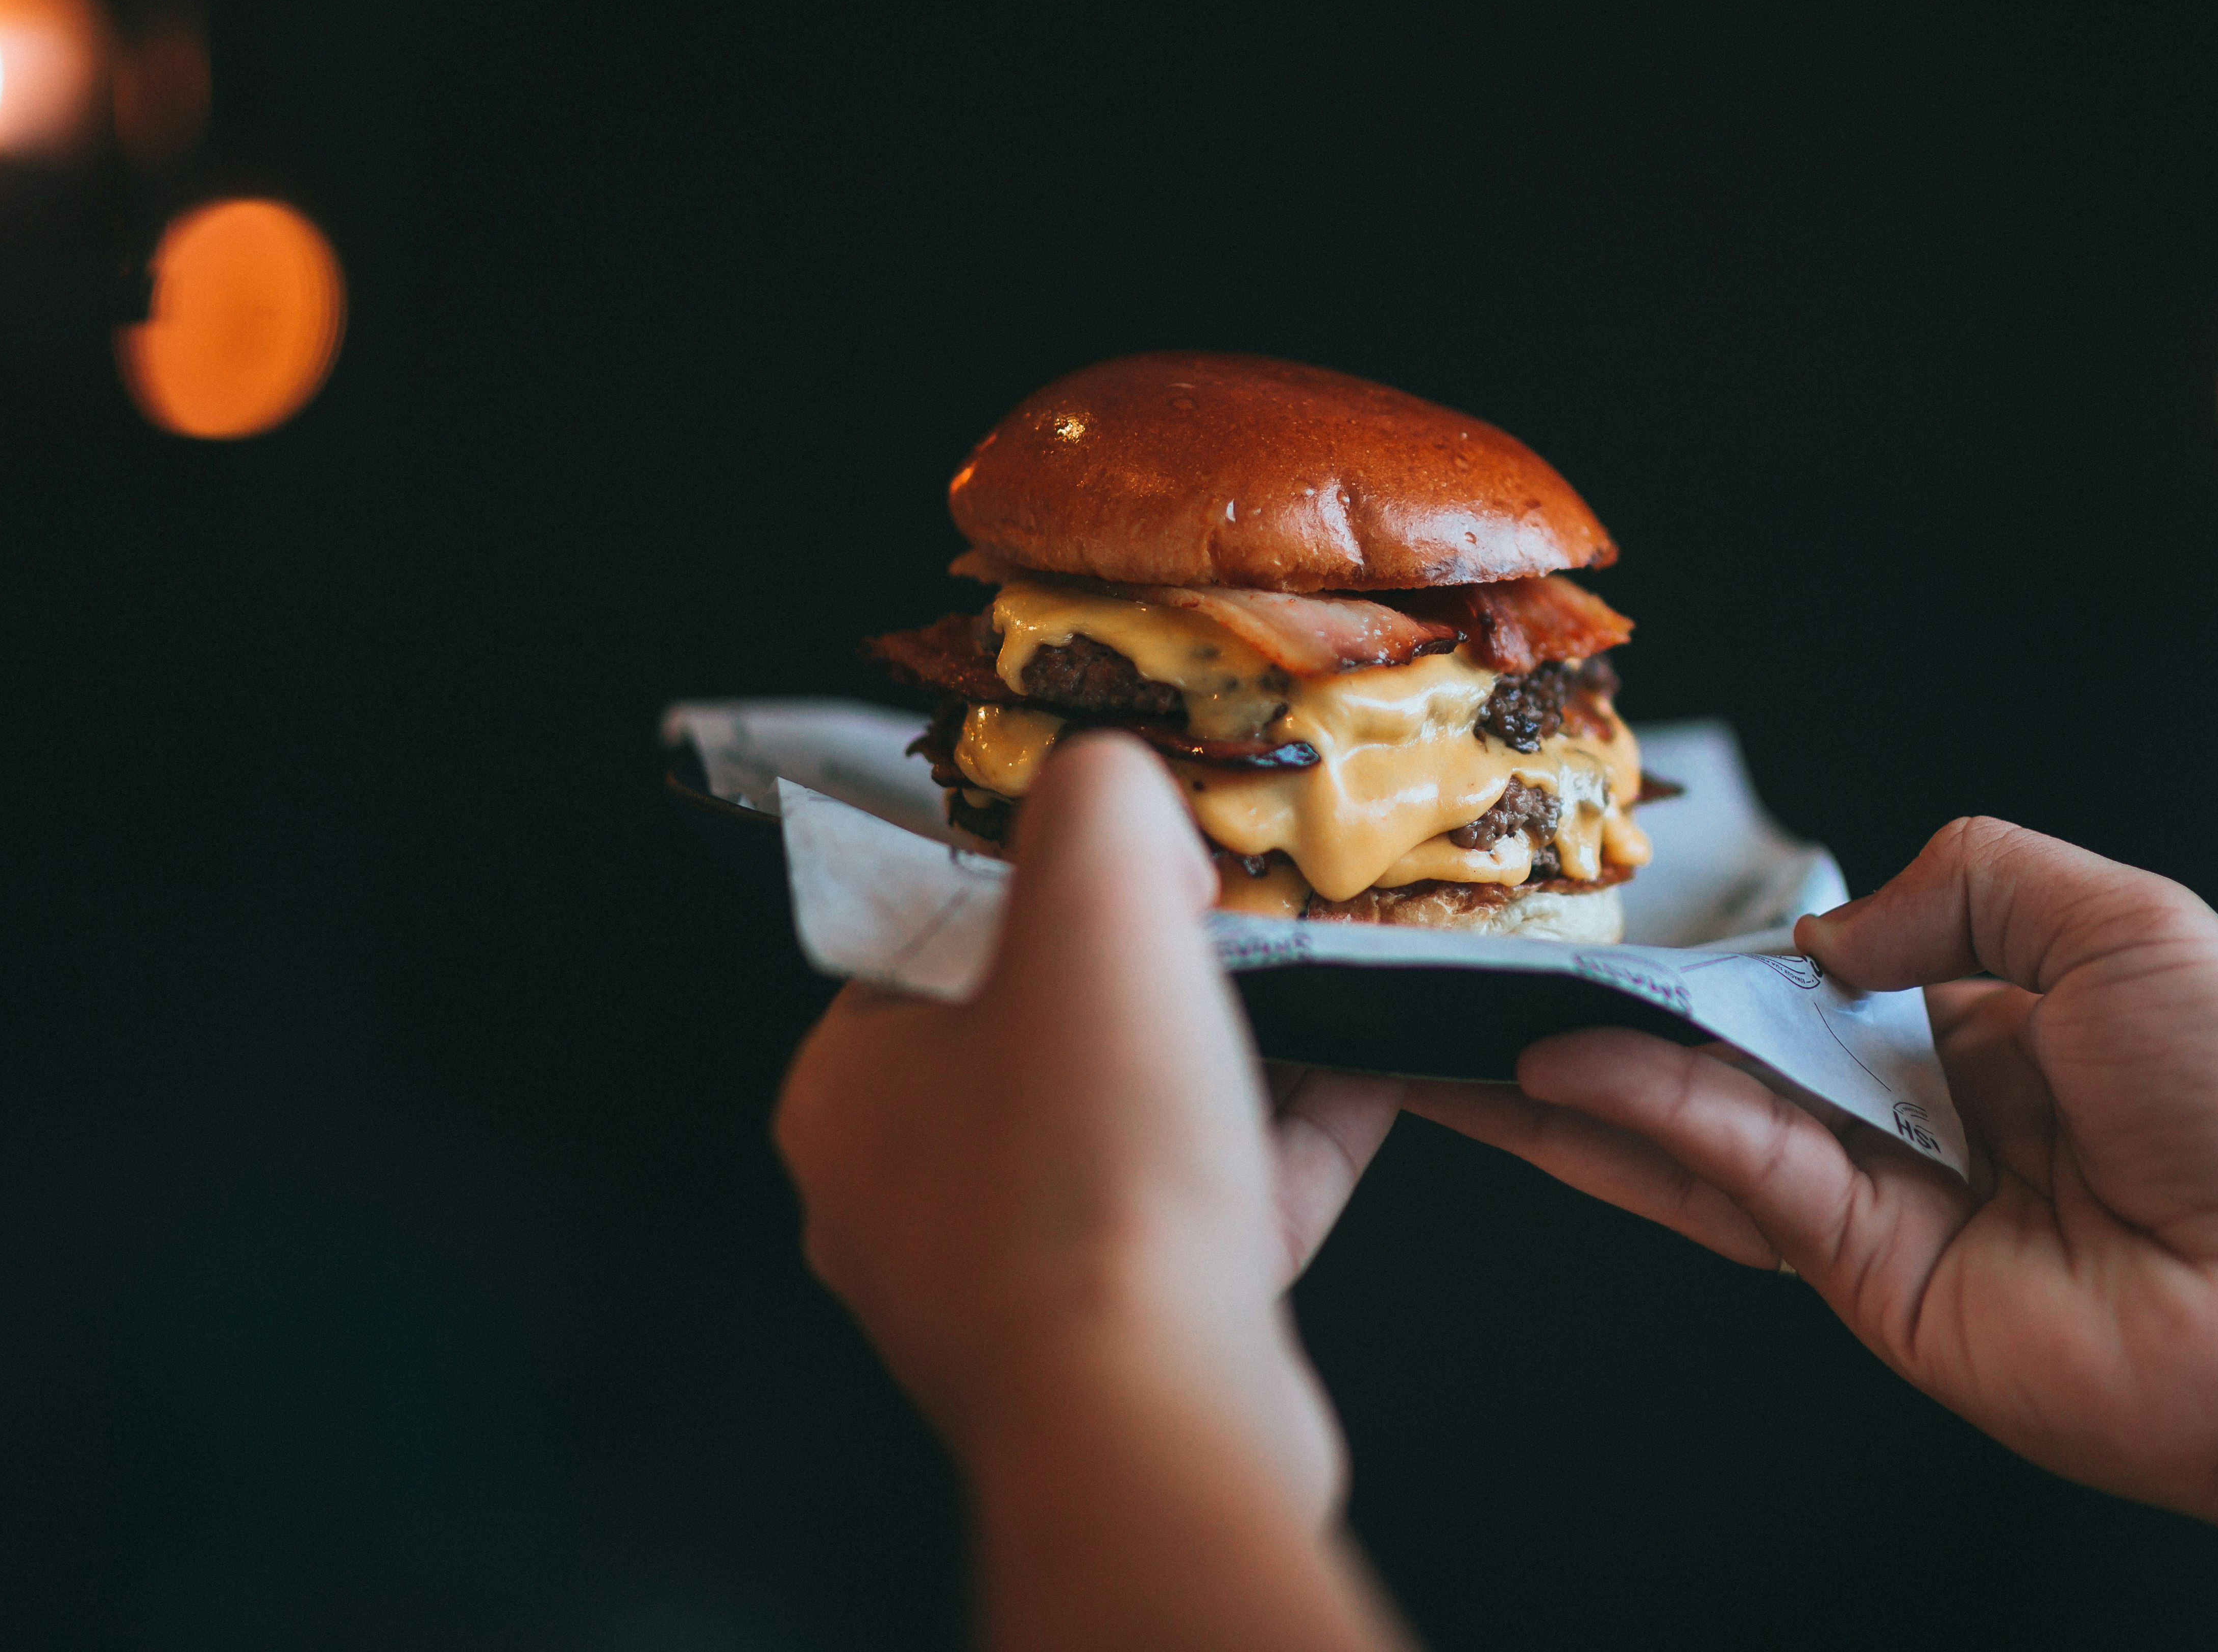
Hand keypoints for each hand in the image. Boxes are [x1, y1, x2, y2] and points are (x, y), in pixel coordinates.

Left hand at [773, 732, 1401, 1520]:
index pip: (942, 941)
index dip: (1057, 886)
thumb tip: (1123, 799)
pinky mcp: (1116, 1346)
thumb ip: (1099, 797)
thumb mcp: (1095, 902)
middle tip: (1253, 922)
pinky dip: (1280, 1149)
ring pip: (1138, 1129)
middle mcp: (906, 1196)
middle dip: (1166, 976)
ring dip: (1240, 1059)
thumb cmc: (1094, 1173)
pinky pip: (1205, 1215)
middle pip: (1053, 1033)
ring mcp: (1010, 1285)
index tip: (1152, 864)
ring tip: (1328, 987)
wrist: (1153, 1420)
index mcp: (850, 1091)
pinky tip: (1367, 1077)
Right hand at [1406, 817, 2217, 1649]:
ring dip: (1573, 1081)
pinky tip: (1568, 1072)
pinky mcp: (1865, 1277)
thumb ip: (1962, 885)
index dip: (1713, 946)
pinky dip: (1648, 1120)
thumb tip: (1821, 930)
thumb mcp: (2124, 918)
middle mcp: (1916, 1114)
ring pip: (1695, 1125)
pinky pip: (1737, 1177)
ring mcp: (1882, 1202)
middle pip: (1724, 1055)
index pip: (1809, 975)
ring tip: (1456, 1035)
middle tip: (1484, 977)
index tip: (1610, 914)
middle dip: (1602, 1018)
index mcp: (1983, 1024)